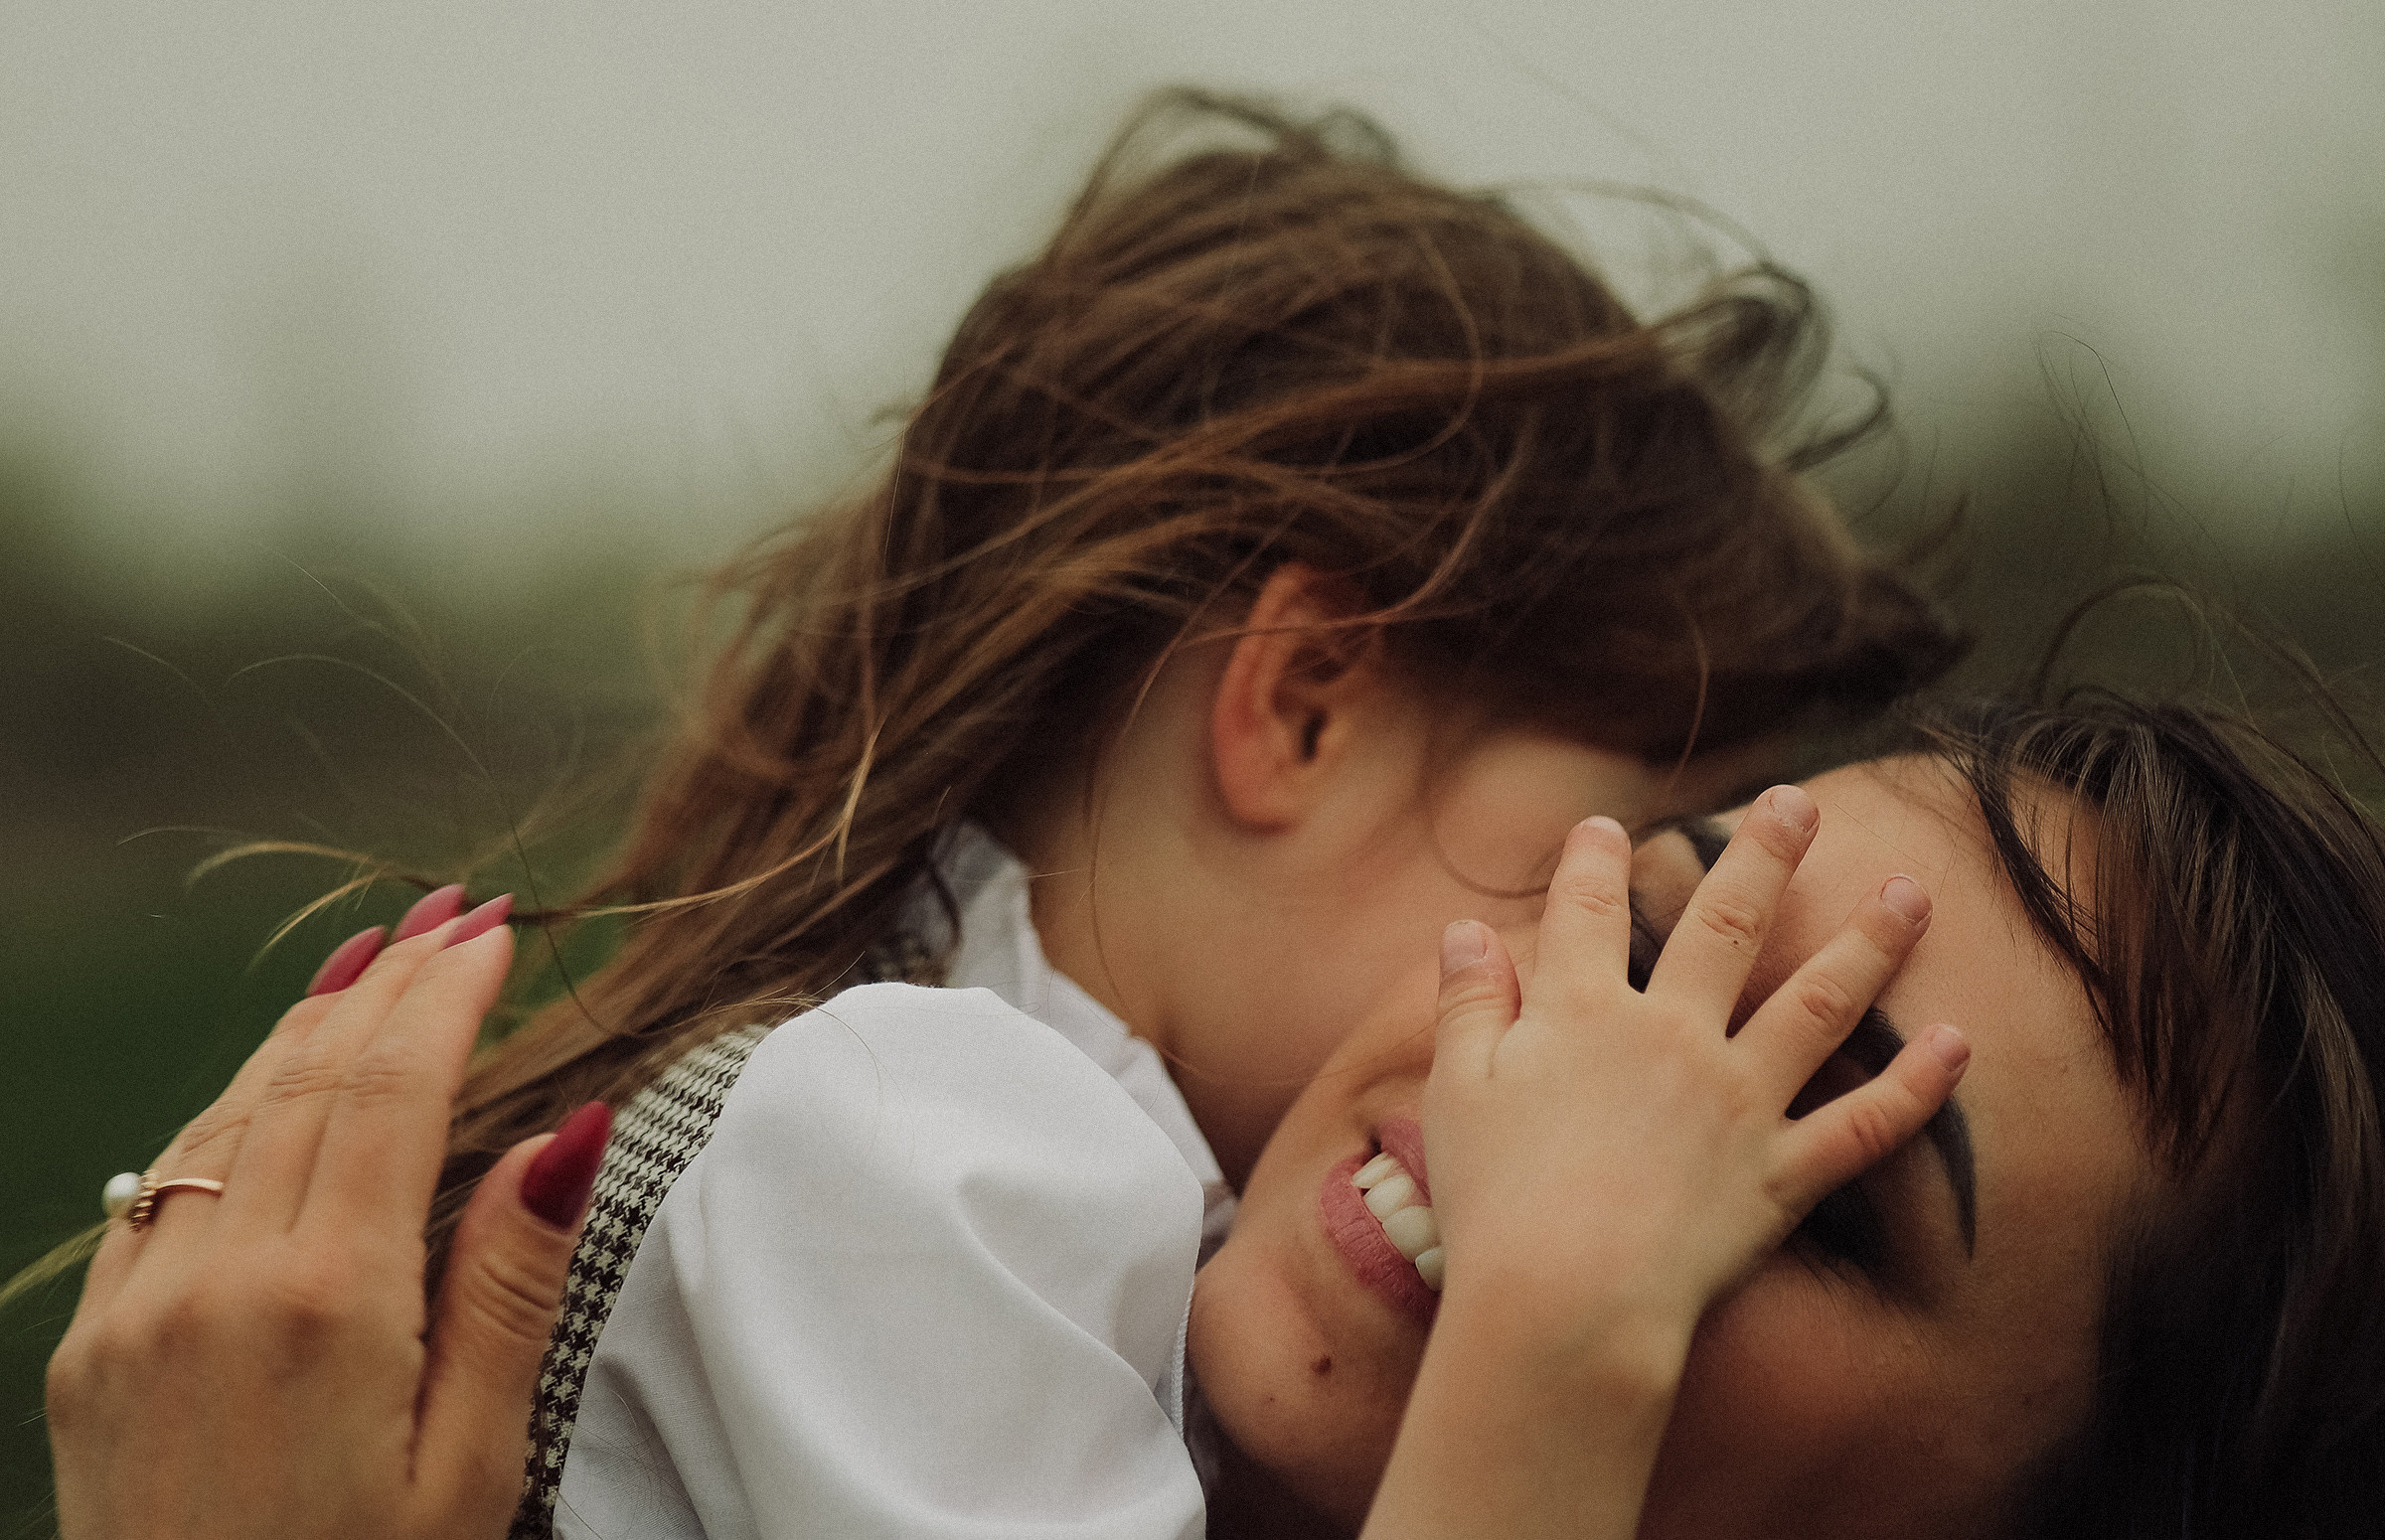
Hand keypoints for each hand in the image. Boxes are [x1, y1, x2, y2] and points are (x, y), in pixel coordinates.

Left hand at [45, 893, 605, 1539]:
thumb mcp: (471, 1466)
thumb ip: (510, 1288)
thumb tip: (568, 1131)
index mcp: (325, 1304)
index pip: (394, 1092)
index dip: (448, 995)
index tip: (496, 929)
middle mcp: (212, 1282)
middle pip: (309, 1079)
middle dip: (388, 982)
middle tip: (451, 912)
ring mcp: (133, 1310)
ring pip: (227, 1117)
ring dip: (307, 1028)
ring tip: (372, 962)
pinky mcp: (91, 1348)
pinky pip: (163, 1185)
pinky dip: (231, 1110)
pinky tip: (271, 1086)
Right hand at [1425, 788, 1966, 1370]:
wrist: (1565, 1304)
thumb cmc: (1494, 1203)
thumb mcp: (1455, 1091)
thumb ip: (1466, 1003)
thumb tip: (1464, 929)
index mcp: (1582, 1014)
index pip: (1586, 913)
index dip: (1593, 862)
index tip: (1604, 827)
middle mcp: (1672, 1036)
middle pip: (1726, 925)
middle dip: (1766, 855)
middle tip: (1799, 804)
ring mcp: (1737, 1102)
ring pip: (1819, 1003)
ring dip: (1871, 942)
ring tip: (1912, 892)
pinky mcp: (1781, 1173)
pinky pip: (1864, 1124)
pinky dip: (1918, 1085)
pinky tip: (1957, 1039)